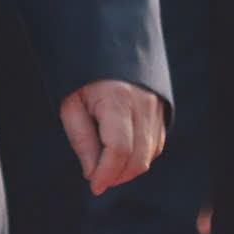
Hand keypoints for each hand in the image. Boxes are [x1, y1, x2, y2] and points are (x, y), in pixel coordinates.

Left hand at [59, 79, 167, 194]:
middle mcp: (143, 103)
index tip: (94, 186)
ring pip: (149, 155)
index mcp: (118, 99)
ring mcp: (156, 107)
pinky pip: (156, 145)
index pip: (119, 149)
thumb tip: (93, 174)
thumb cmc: (84, 80)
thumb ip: (82, 140)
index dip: (106, 173)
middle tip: (98, 179)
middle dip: (117, 176)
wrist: (108, 47)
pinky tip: (121, 154)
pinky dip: (139, 157)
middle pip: (138, 157)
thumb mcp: (71, 106)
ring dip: (128, 169)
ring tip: (106, 165)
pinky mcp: (162, 111)